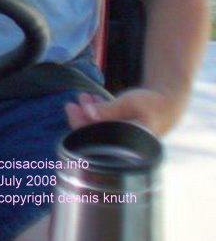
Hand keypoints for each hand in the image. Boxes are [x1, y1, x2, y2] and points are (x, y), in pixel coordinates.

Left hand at [64, 88, 181, 135]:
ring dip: (89, 112)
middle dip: (81, 117)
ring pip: (99, 127)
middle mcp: (124, 145)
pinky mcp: (123, 131)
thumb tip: (87, 112)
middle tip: (71, 102)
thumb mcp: (130, 103)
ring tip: (84, 96)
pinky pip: (105, 123)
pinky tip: (93, 99)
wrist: (170, 103)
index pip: (96, 138)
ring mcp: (123, 138)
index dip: (79, 124)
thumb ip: (109, 108)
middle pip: (94, 134)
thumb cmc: (153, 103)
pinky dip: (98, 112)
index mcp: (127, 144)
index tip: (70, 107)